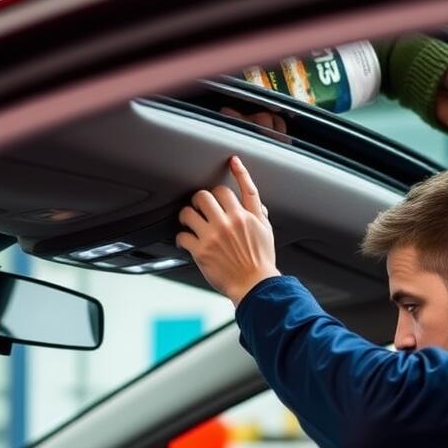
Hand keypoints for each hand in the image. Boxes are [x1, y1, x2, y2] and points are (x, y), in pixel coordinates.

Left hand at [176, 156, 279, 305]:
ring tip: (188, 220)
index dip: (238, 171)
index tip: (232, 161)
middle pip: (207, 194)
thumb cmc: (261, 263)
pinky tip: (185, 241)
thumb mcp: (266, 234)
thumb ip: (259, 215)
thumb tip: (256, 204)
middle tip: (200, 206)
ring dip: (186, 214)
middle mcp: (230, 222)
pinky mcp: (201, 250)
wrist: (254, 286)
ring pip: (189, 211)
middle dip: (201, 199)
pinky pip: (182, 235)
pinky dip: (181, 237)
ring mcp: (213, 235)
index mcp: (247, 216)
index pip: (242, 187)